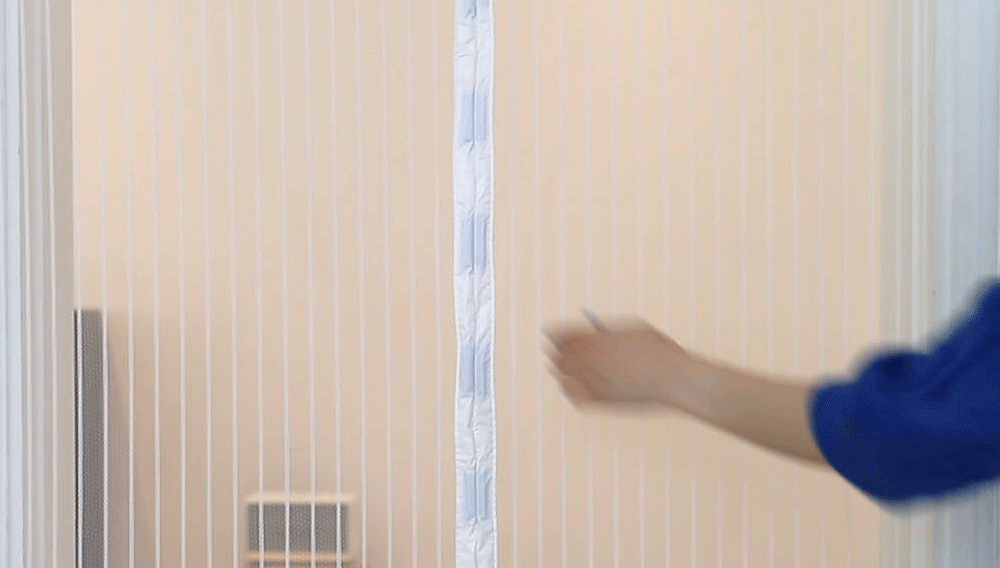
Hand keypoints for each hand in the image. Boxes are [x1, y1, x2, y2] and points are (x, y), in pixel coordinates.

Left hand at [543, 316, 697, 408]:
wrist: (673, 379)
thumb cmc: (657, 350)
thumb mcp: (631, 329)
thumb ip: (606, 331)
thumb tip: (589, 332)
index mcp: (594, 338)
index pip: (561, 335)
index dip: (555, 333)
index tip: (552, 333)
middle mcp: (590, 360)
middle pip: (559, 355)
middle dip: (557, 351)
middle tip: (554, 349)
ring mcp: (593, 382)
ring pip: (563, 375)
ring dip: (562, 369)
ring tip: (562, 365)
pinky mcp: (599, 401)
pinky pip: (574, 395)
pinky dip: (571, 388)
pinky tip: (574, 384)